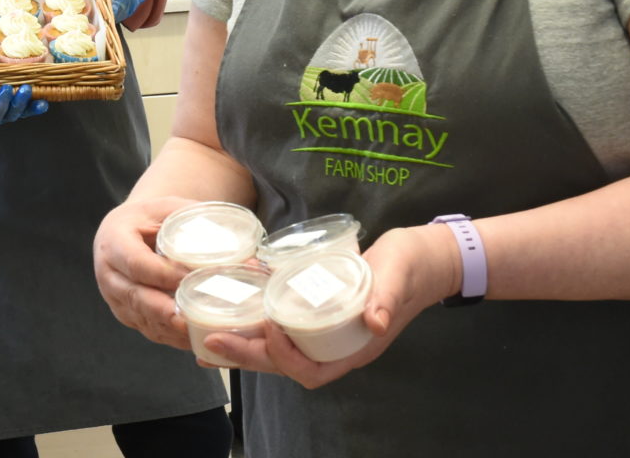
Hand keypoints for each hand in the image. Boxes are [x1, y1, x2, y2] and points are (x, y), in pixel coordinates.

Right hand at [93, 195, 203, 350]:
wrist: (124, 230)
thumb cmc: (150, 217)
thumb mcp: (168, 207)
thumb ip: (198, 223)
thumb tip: (243, 250)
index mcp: (114, 241)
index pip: (136, 263)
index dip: (162, 273)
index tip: (188, 279)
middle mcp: (109, 273)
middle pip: (135, 296)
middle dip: (163, 311)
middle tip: (188, 319)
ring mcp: (115, 298)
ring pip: (142, 318)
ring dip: (169, 328)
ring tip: (197, 332)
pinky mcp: (126, 314)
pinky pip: (148, 329)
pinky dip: (170, 336)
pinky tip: (193, 337)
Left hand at [198, 224, 455, 387]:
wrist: (424, 258)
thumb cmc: (411, 269)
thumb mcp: (400, 278)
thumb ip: (388, 298)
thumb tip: (376, 320)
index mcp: (354, 348)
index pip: (310, 371)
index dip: (284, 358)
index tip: (267, 329)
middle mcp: (335, 346)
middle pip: (283, 364)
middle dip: (246, 356)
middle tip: (209, 341)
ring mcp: (326, 331)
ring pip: (277, 348)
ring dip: (243, 343)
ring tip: (205, 334)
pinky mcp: (318, 311)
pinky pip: (282, 324)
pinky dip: (255, 318)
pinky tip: (232, 305)